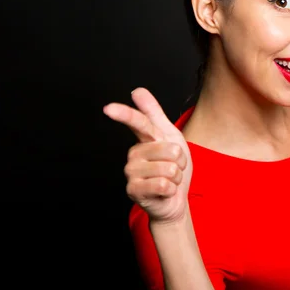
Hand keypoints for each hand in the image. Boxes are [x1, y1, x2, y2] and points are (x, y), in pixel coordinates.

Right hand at [103, 88, 192, 223]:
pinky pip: (163, 184)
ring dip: (176, 176)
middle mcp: (133, 154)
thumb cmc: (172, 166)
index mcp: (144, 139)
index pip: (137, 123)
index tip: (109, 109)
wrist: (175, 199)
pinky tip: (164, 191)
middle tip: (173, 168)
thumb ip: (154, 113)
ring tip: (168, 180)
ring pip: (168, 168)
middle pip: (169, 149)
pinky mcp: (133, 190)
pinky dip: (171, 189)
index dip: (125, 115)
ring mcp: (131, 173)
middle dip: (180, 161)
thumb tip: (137, 90)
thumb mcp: (170, 137)